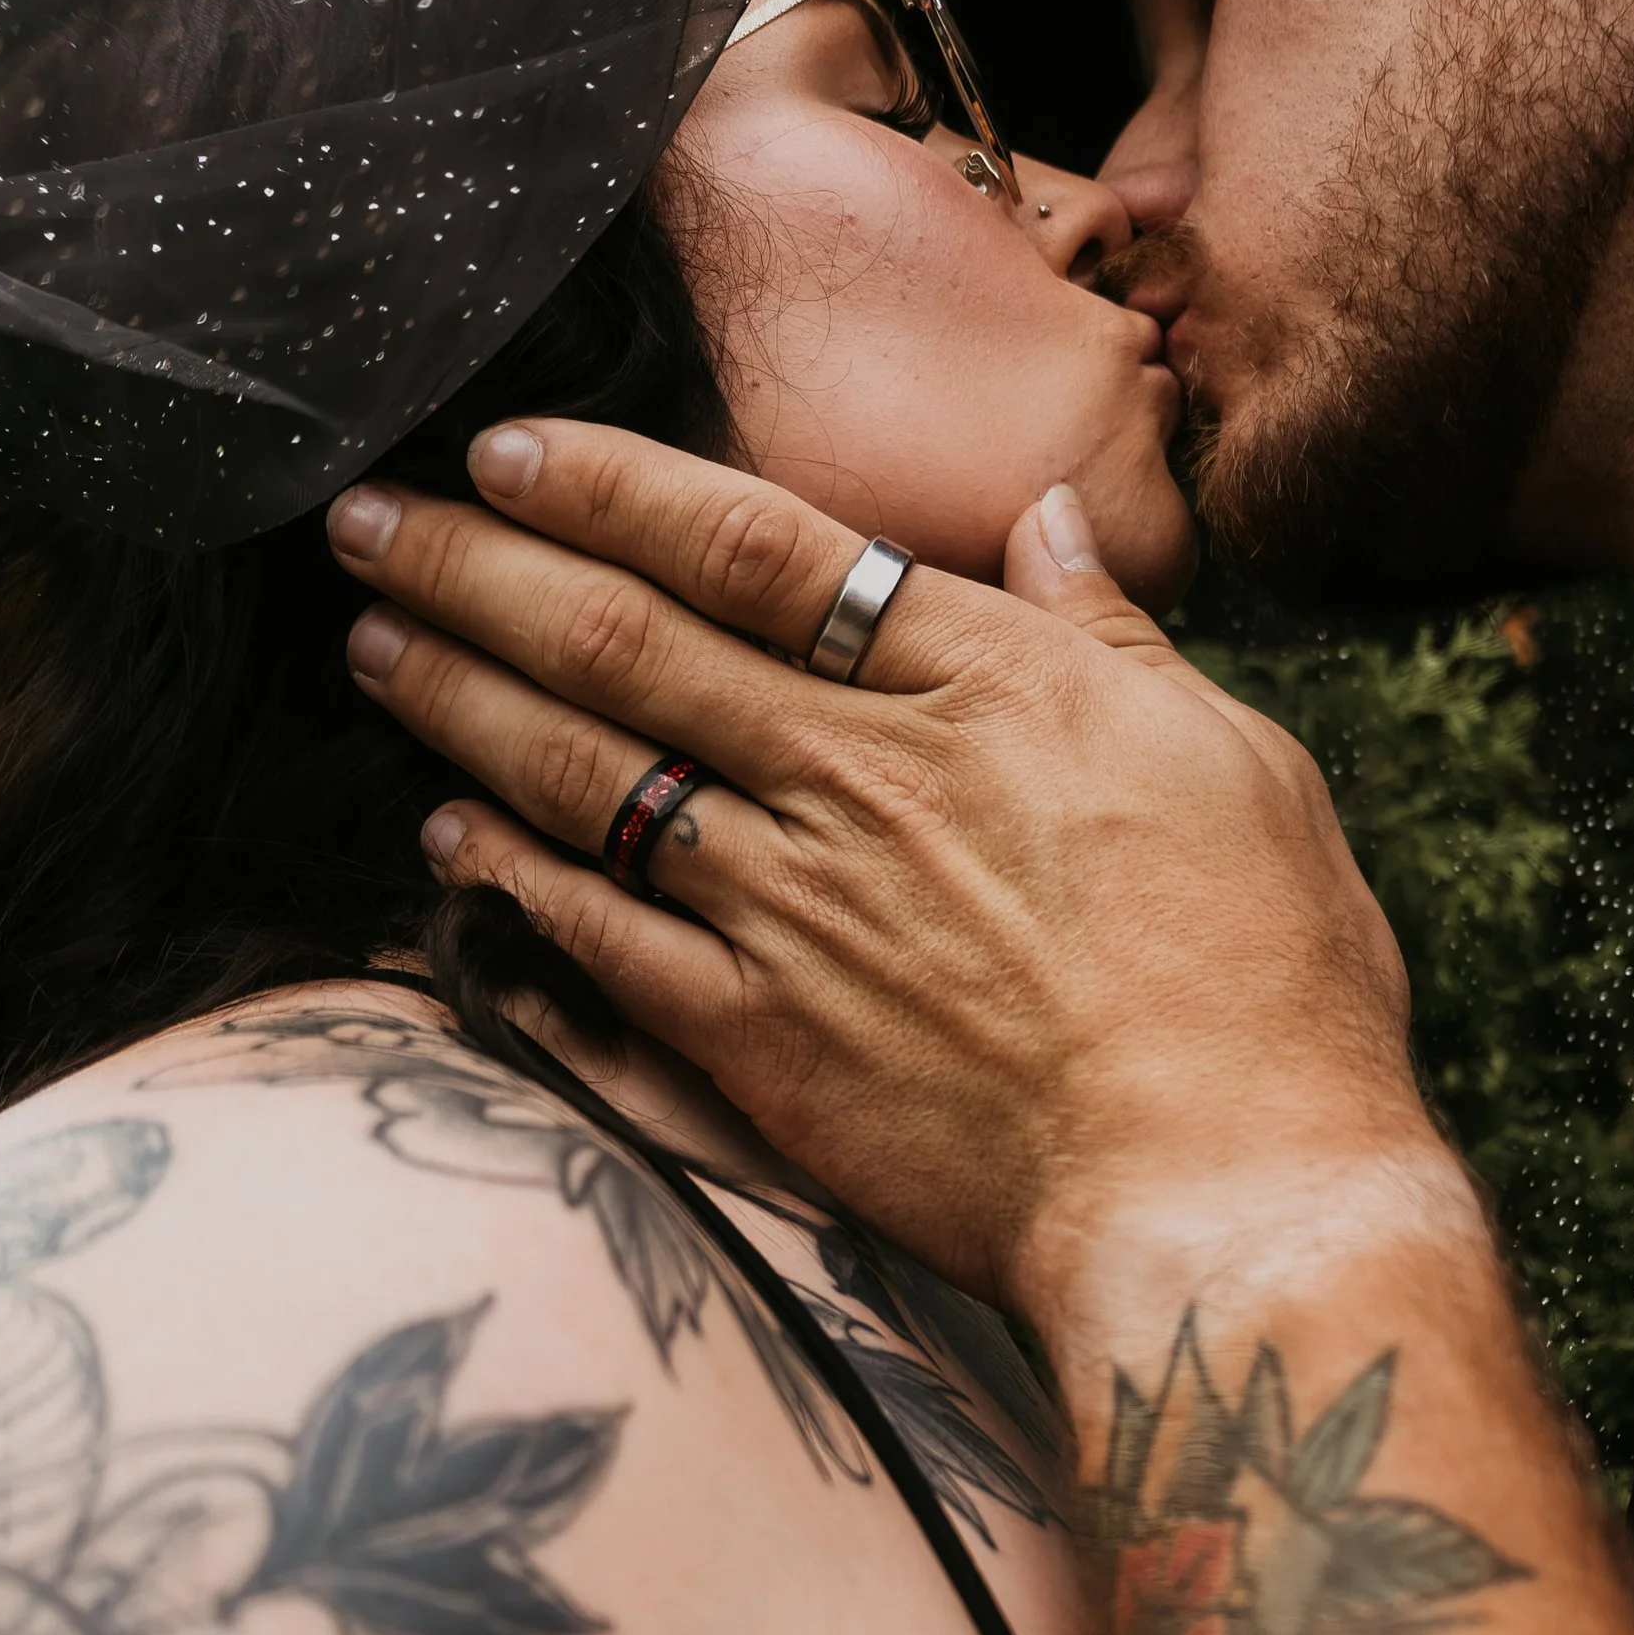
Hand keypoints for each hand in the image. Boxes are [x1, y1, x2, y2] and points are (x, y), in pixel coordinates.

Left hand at [330, 424, 1428, 1318]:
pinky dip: (509, 882)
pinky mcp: (758, 1043)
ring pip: (583, 772)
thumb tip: (1048, 518)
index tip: (511, 446)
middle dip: (478, 564)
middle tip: (366, 514)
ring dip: (459, 697)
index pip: (751, 546)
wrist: (1227, 1188)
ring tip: (372, 639)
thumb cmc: (1267, 975)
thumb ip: (1112, 632)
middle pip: (625, 638)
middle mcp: (857, 776)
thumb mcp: (1234, 756)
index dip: (610, 485)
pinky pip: (595, 941)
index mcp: (978, 684)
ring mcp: (793, 909)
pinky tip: (443, 841)